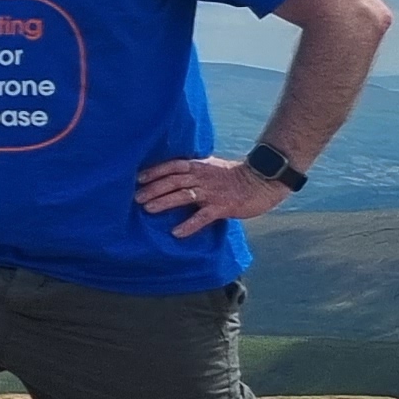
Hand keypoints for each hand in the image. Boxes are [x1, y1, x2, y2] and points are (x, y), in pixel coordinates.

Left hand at [138, 157, 284, 236]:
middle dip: (154, 188)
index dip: (155, 171)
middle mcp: (202, 177)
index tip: (138, 178)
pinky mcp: (222, 207)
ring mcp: (212, 192)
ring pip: (184, 196)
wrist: (262, 181)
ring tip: (149, 209)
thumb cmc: (235, 176)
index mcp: (199, 166)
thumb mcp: (212, 166)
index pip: (172, 166)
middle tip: (136, 197)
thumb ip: (194, 170)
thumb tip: (173, 174)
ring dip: (165, 202)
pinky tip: (176, 232)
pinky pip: (202, 217)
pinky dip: (189, 225)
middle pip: (173, 181)